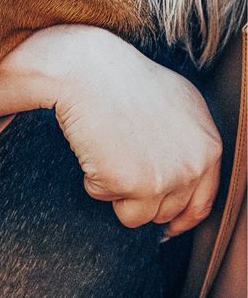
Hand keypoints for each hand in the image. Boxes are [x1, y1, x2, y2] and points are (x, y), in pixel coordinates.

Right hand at [0, 25, 221, 235]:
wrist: (89, 70)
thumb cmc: (124, 79)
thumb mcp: (177, 104)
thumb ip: (188, 144)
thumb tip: (184, 183)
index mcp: (209, 145)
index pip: (202, 202)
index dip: (180, 218)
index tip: (166, 227)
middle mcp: (194, 165)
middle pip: (165, 213)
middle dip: (139, 196)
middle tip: (120, 158)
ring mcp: (165, 178)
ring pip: (135, 215)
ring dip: (115, 191)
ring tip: (108, 150)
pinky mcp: (131, 184)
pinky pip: (103, 198)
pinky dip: (92, 179)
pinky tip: (94, 147)